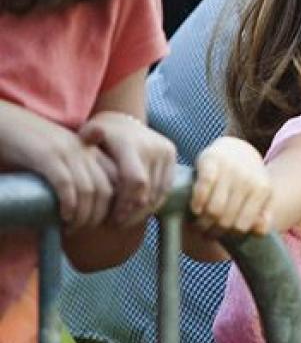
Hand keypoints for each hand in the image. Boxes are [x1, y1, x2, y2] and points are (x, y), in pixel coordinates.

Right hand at [0, 104, 114, 228]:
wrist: (5, 121)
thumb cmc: (29, 143)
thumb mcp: (61, 155)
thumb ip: (75, 172)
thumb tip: (82, 204)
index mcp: (91, 149)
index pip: (115, 180)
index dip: (112, 206)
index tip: (99, 222)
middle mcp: (84, 149)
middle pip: (105, 190)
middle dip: (97, 216)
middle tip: (82, 229)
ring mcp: (67, 151)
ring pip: (88, 190)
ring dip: (82, 216)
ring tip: (71, 228)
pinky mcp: (47, 155)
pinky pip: (66, 184)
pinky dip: (68, 204)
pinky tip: (64, 216)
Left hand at [78, 111, 175, 226]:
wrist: (124, 118)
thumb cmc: (101, 134)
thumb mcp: (89, 133)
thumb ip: (86, 138)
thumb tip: (87, 137)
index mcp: (131, 144)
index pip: (135, 181)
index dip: (125, 204)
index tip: (112, 219)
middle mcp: (152, 147)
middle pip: (147, 191)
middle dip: (133, 212)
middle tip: (118, 224)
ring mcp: (165, 151)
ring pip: (159, 192)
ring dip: (143, 211)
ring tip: (127, 220)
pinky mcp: (172, 156)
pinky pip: (166, 187)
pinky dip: (154, 202)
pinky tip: (139, 210)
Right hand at [191, 137, 272, 236]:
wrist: (236, 148)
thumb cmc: (247, 179)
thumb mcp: (260, 196)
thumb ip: (263, 215)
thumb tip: (259, 232)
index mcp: (262, 189)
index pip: (242, 226)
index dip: (229, 236)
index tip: (222, 235)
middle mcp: (247, 178)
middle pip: (225, 220)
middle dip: (213, 231)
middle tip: (207, 232)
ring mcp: (229, 169)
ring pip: (213, 209)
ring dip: (202, 222)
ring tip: (199, 224)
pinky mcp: (211, 161)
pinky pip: (203, 188)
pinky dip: (197, 202)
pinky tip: (195, 208)